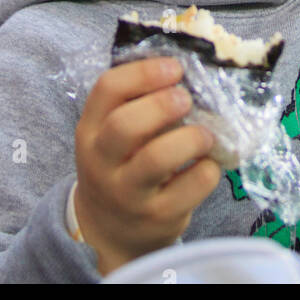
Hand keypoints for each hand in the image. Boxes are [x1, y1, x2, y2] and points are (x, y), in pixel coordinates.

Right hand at [74, 55, 220, 277]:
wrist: (111, 230)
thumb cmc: (121, 164)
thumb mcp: (111, 134)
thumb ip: (136, 103)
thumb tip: (188, 68)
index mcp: (90, 130)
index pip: (107, 89)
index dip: (144, 72)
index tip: (175, 68)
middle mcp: (102, 163)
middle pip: (125, 125)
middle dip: (163, 104)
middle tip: (186, 99)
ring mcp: (128, 194)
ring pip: (157, 159)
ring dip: (191, 137)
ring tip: (204, 134)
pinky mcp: (158, 217)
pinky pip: (191, 185)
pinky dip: (209, 168)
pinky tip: (208, 163)